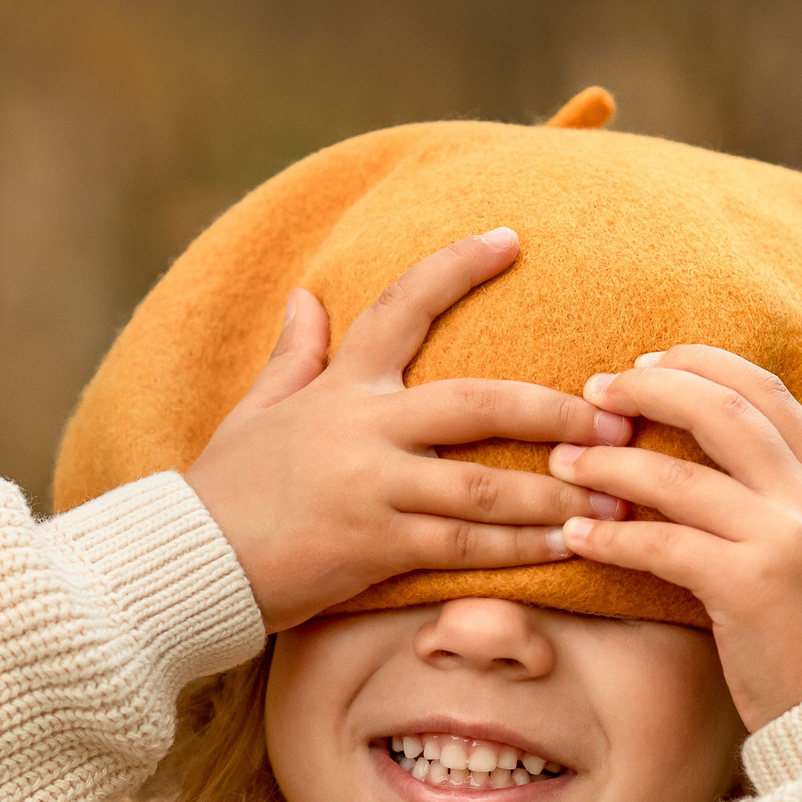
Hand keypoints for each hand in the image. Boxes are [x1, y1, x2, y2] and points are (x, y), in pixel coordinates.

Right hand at [185, 228, 633, 631]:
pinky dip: (520, 548)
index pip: (399, 307)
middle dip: (556, 410)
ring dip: (558, 492)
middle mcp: (361, 427)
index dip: (456, 267)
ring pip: (486, 486)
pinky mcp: (374, 546)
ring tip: (617, 495)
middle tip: (617, 415)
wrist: (184, 564)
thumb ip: (292, 357)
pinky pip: (464, 547)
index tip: (512, 237)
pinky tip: (566, 548)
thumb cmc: (222, 491)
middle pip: (480, 403)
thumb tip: (305, 295)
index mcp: (339, 387)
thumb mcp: (253, 412)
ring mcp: (372, 487)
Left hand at [549, 347, 801, 731]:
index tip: (650, 363)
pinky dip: (613, 537)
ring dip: (612, 465)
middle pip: (723, 411)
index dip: (704, 366)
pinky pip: (665, 546)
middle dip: (652, 390)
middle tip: (594, 392)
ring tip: (563, 463)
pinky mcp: (751, 589)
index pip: (768, 394)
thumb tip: (733, 469)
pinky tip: (576, 536)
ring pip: (683, 478)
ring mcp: (785, 541)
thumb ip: (790, 506)